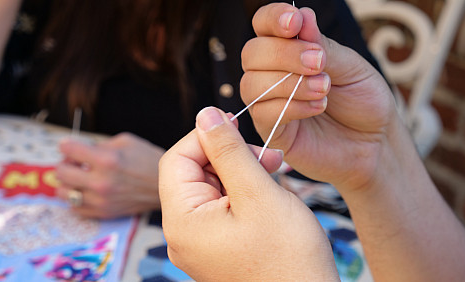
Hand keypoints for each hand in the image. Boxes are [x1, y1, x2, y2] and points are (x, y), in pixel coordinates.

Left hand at [56, 132, 163, 218]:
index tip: (70, 146)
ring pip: (63, 193)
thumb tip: (79, 151)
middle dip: (65, 163)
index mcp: (106, 159)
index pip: (67, 149)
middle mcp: (101, 181)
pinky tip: (86, 191)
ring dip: (68, 183)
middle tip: (74, 162)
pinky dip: (76, 199)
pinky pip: (75, 209)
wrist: (165, 186)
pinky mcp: (103, 213)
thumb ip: (99, 145)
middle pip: (60, 172)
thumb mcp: (125, 141)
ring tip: (79, 178)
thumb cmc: (147, 160)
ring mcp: (101, 200)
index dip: (66, 145)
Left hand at [159, 107, 338, 280]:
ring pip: (211, 188)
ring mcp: (200, 243)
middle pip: (193, 173)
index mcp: (182, 222)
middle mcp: (183, 235)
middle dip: (228, 156)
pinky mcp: (217, 247)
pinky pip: (222, 208)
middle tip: (266, 156)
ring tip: (273, 172)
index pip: (177, 159)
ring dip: (240, 172)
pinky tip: (267, 192)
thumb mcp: (257, 193)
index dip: (205, 136)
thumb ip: (229, 151)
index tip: (236, 125)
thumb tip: (206, 115)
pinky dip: (243, 193)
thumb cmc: (288, 258)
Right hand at [241, 3, 397, 191]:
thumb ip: (323, 46)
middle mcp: (272, 74)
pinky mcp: (271, 131)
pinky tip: (317, 107)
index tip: (294, 22)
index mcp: (289, 50)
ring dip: (290, 83)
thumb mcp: (351, 67)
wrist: (375, 143)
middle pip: (252, 53)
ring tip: (324, 89)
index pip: (264, 26)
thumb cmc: (363, 102)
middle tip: (319, 63)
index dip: (272, 19)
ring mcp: (268, 103)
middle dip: (283, 54)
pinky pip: (262, 113)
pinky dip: (291, 106)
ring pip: (252, 84)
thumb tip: (303, 15)